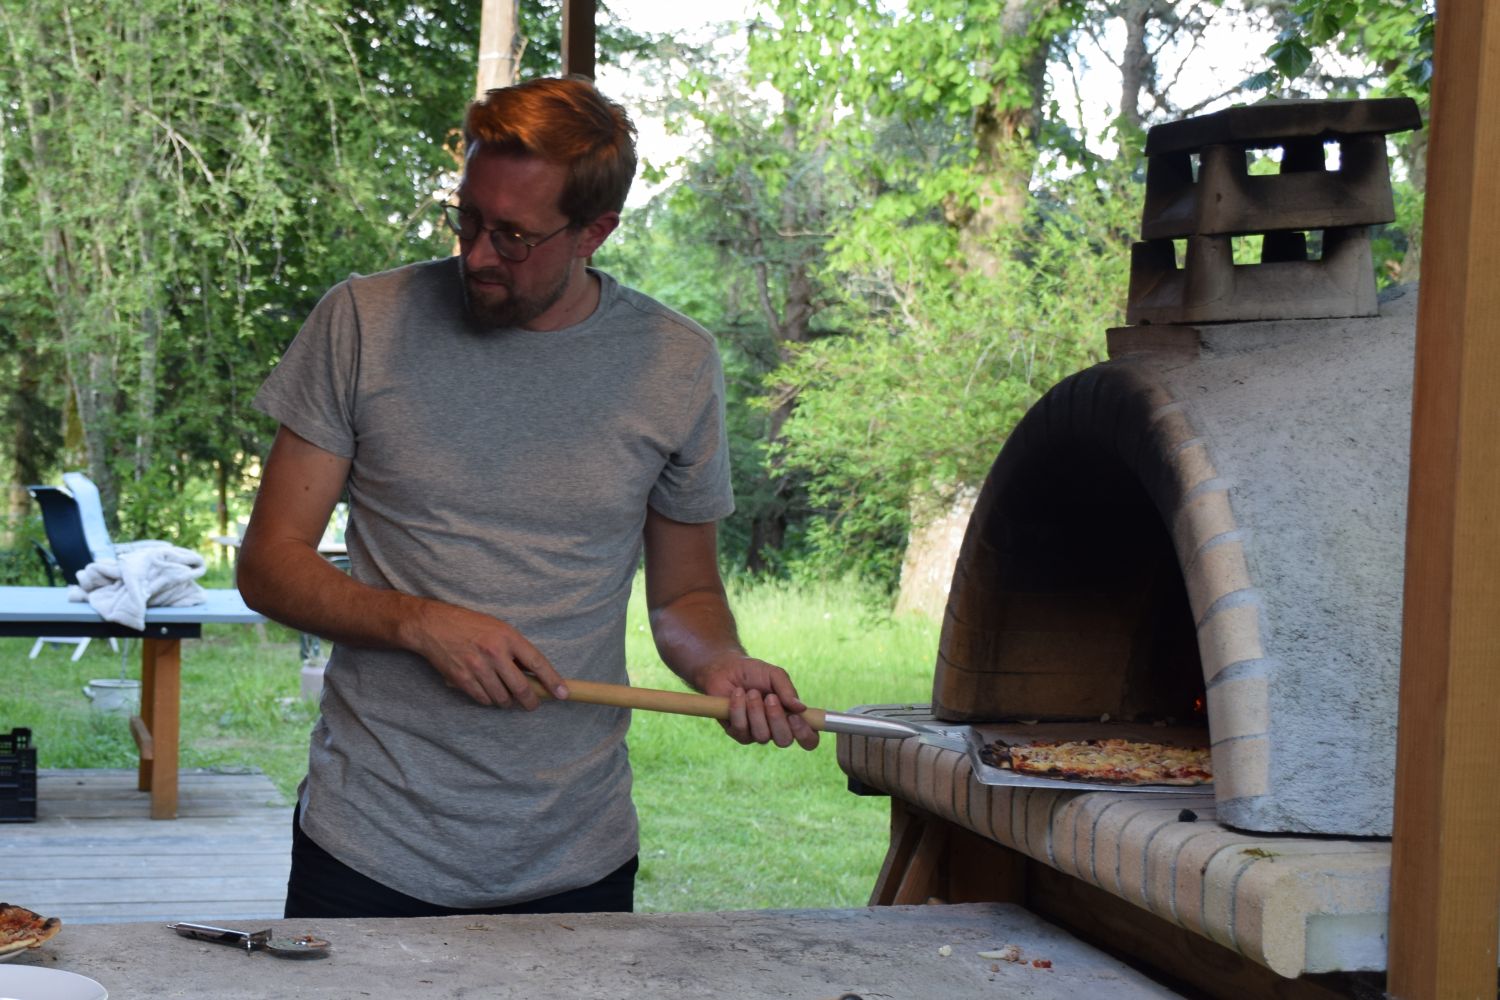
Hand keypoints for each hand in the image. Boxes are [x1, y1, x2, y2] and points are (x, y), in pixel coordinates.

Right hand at [408, 600, 567, 709]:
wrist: (434, 625)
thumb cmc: (470, 625)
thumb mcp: (499, 628)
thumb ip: (516, 649)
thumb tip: (535, 673)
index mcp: (508, 637)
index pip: (537, 663)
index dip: (552, 681)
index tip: (563, 694)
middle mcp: (495, 653)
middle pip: (521, 688)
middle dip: (531, 701)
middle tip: (533, 705)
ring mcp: (478, 667)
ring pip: (502, 697)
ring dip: (507, 702)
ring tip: (506, 697)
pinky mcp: (462, 679)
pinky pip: (483, 699)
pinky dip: (488, 700)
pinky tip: (487, 692)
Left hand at [697, 656, 819, 750]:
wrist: (725, 668)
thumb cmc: (753, 672)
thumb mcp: (775, 675)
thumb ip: (788, 691)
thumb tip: (801, 708)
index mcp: (791, 717)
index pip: (808, 739)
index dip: (806, 734)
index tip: (795, 717)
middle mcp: (775, 729)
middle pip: (784, 740)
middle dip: (777, 719)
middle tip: (770, 698)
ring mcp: (756, 733)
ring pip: (762, 736)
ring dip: (756, 711)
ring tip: (751, 692)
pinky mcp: (737, 733)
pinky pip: (741, 730)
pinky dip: (739, 709)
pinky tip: (737, 694)